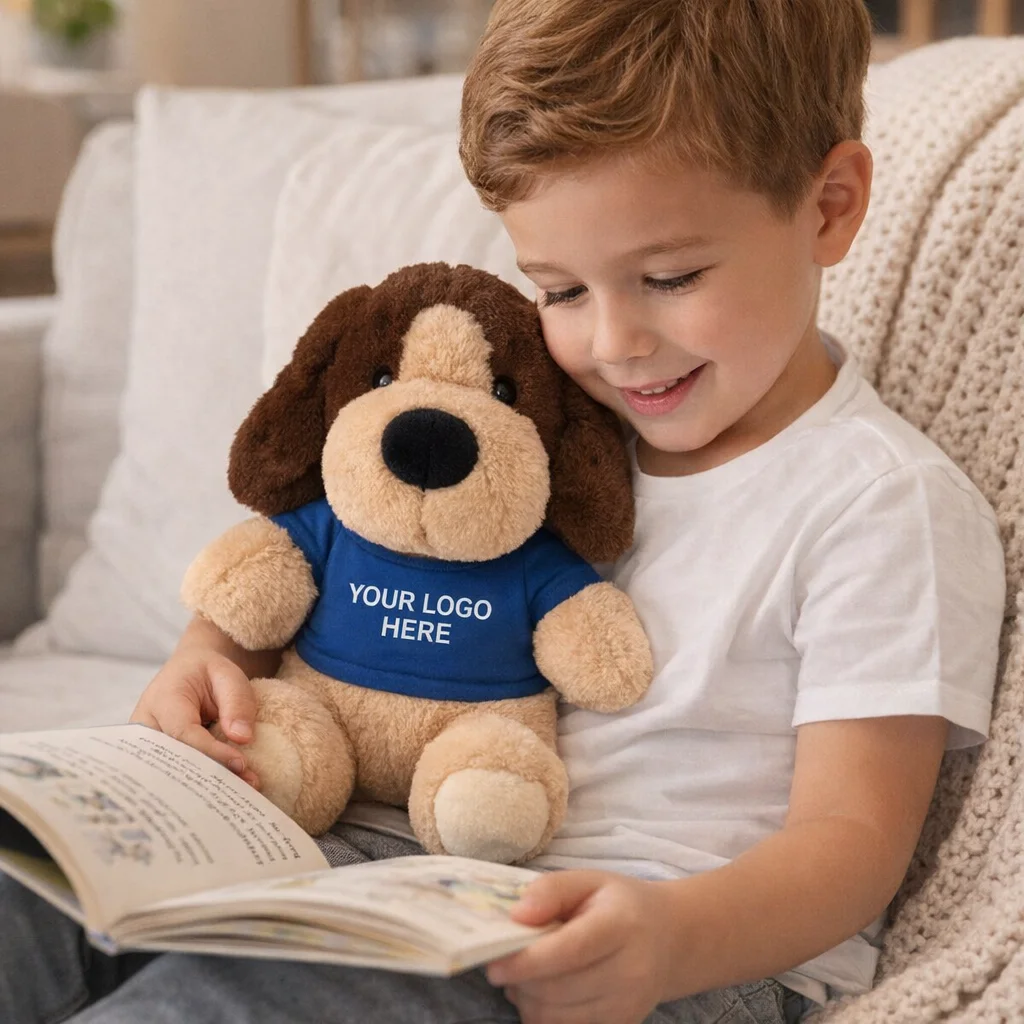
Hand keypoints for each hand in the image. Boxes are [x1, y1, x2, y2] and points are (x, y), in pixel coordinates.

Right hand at [131, 646, 260, 787]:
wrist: (186, 672)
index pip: (184, 733)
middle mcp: (145, 726)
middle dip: (207, 779)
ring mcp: (144, 746)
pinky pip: (171, 776)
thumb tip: (241, 738)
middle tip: (242, 791)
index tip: (240, 764)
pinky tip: (223, 795)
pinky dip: (196, 787)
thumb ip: (236, 702)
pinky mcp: (151, 759)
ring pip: (168, 774)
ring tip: (238, 795)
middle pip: (172, 761)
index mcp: (163, 700)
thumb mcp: (228, 675)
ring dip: (202, 788)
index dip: (211, 752)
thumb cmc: (208, 673)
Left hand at [486, 870, 681, 1023]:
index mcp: (621, 926)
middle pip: (559, 989)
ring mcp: (628, 1005)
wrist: (670, 938)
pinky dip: (543, 1015)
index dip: (527, 961)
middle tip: (500, 966)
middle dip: (520, 982)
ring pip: (559, 1016)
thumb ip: (551, 889)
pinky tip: (540, 993)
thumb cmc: (620, 904)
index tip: (494, 963)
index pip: (569, 951)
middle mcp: (631, 971)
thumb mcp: (589, 880)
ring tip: (521, 978)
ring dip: (527, 1001)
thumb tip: (516, 915)